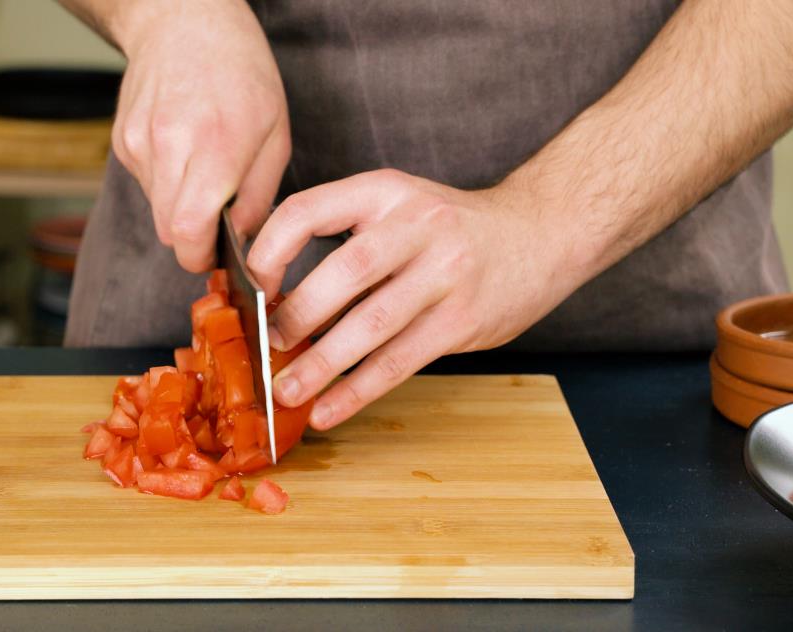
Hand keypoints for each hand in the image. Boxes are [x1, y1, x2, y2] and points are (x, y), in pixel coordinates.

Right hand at [111, 0, 289, 271]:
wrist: (184, 20)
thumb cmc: (241, 72)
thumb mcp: (276, 132)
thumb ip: (260, 195)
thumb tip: (243, 242)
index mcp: (216, 146)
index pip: (189, 231)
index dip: (200, 257)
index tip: (216, 257)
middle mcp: (170, 146)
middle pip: (168, 231)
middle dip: (193, 239)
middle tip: (217, 224)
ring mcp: (139, 143)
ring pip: (155, 210)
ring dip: (180, 208)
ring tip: (203, 169)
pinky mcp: (123, 140)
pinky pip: (145, 184)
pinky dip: (166, 182)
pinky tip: (182, 149)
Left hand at [247, 169, 579, 429]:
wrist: (542, 232)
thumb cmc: (449, 228)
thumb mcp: (397, 207)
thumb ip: (345, 238)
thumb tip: (272, 297)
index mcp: (383, 191)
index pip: (306, 211)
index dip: (269, 252)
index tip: (251, 289)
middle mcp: (415, 225)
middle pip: (345, 272)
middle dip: (298, 315)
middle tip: (267, 347)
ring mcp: (445, 273)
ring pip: (373, 324)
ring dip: (322, 364)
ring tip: (287, 392)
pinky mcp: (463, 319)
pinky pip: (401, 361)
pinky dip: (359, 391)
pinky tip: (329, 410)